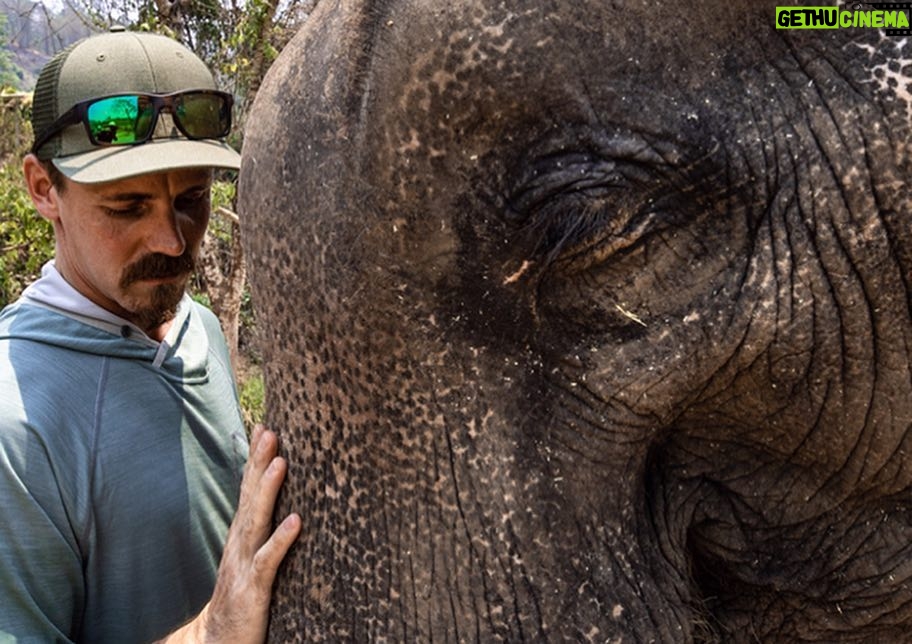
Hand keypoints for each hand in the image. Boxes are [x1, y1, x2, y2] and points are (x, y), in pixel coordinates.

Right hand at [159, 425, 300, 642]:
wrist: (216, 643)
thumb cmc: (241, 599)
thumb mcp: (250, 560)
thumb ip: (260, 532)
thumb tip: (280, 505)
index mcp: (241, 536)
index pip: (248, 490)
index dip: (255, 460)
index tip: (264, 426)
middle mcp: (239, 545)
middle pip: (250, 497)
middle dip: (258, 463)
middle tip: (270, 430)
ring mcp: (244, 566)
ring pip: (256, 522)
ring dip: (267, 491)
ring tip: (280, 462)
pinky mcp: (254, 590)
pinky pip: (269, 562)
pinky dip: (281, 540)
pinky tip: (296, 521)